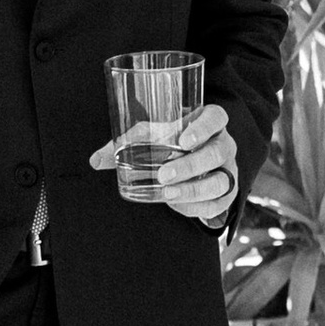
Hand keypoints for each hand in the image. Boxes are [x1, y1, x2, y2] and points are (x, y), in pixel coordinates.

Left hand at [90, 102, 237, 225]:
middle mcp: (224, 144)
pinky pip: (218, 203)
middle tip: (164, 174)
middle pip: (217, 152)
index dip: (203, 127)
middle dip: (191, 166)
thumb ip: (128, 143)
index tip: (184, 139)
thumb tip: (96, 160)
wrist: (196, 160)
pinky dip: (198, 207)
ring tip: (168, 194)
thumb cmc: (173, 140)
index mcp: (210, 122)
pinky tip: (177, 206)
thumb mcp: (153, 135)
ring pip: (221, 181)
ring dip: (194, 190)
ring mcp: (229, 169)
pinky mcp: (228, 192)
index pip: (217, 117)